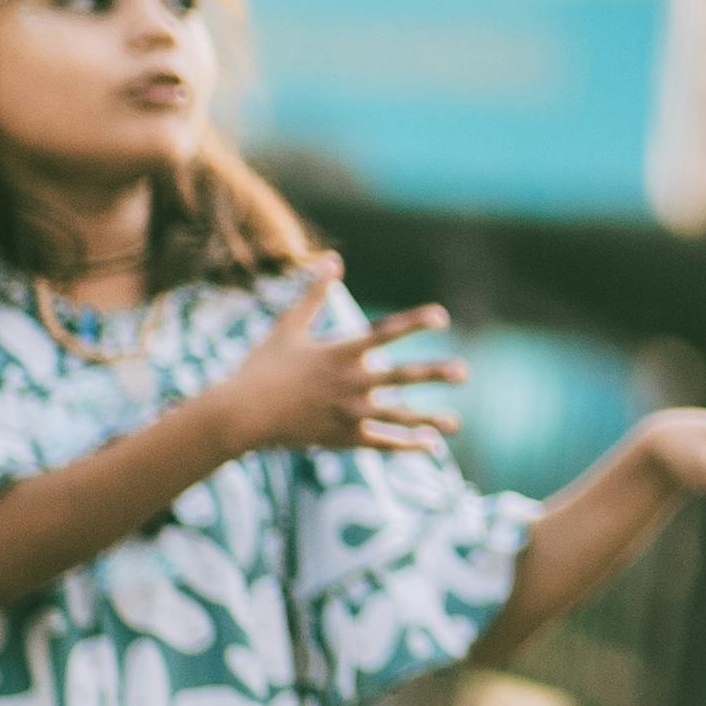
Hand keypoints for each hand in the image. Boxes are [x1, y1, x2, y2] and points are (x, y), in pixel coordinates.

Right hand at [220, 263, 463, 458]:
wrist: (241, 414)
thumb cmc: (263, 367)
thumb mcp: (288, 326)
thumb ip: (315, 293)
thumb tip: (333, 258)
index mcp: (340, 352)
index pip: (384, 334)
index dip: (414, 323)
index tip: (441, 317)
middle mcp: (350, 382)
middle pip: (401, 377)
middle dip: (433, 374)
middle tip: (463, 372)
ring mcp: (349, 412)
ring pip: (398, 416)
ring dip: (429, 419)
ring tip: (455, 422)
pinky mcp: (343, 437)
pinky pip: (382, 442)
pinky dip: (406, 445)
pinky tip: (430, 446)